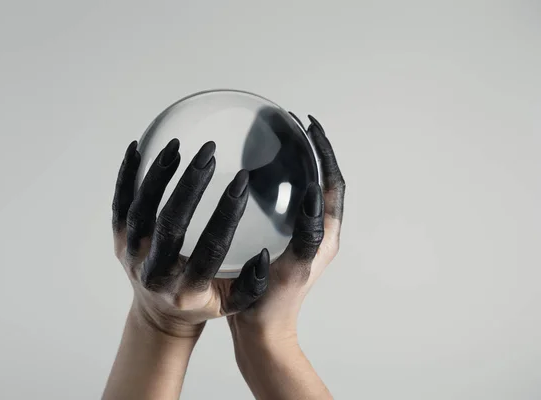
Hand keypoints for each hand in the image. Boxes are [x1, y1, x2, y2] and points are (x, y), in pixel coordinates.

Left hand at [112, 139, 269, 337]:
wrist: (158, 314)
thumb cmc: (201, 302)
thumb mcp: (231, 305)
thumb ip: (251, 285)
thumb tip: (264, 254)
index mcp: (187, 289)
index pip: (209, 248)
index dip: (226, 214)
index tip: (241, 181)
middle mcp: (156, 273)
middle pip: (171, 225)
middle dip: (190, 186)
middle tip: (208, 154)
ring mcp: (133, 255)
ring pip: (141, 211)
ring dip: (158, 177)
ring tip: (177, 146)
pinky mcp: (119, 241)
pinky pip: (120, 205)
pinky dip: (126, 176)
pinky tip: (137, 148)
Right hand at [229, 114, 344, 339]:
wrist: (260, 333)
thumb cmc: (275, 303)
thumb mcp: (294, 266)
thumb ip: (307, 232)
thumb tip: (313, 192)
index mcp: (325, 235)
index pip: (332, 183)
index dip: (325, 152)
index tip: (311, 126)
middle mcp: (316, 233)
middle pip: (320, 182)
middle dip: (312, 153)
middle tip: (293, 128)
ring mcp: (298, 238)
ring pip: (301, 192)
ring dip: (295, 166)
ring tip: (276, 144)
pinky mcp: (281, 243)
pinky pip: (282, 205)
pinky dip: (275, 185)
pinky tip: (252, 180)